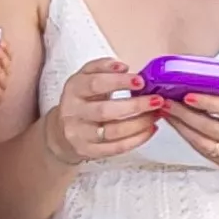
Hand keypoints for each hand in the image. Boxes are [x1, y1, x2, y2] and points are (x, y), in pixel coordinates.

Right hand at [41, 58, 156, 165]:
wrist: (61, 132)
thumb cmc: (82, 100)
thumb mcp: (86, 78)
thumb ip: (102, 67)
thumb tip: (122, 67)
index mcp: (73, 89)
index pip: (95, 84)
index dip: (119, 82)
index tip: (141, 81)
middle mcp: (73, 113)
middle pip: (105, 111)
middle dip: (135, 105)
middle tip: (157, 100)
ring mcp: (80, 135)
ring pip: (113, 131)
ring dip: (139, 123)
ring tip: (156, 114)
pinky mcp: (89, 151)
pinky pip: (116, 148)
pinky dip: (137, 139)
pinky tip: (150, 129)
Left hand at [158, 70, 218, 174]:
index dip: (207, 103)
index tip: (187, 95)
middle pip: (211, 127)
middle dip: (186, 115)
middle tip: (167, 102)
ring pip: (203, 142)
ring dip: (182, 127)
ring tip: (167, 112)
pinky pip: (203, 150)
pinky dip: (188, 137)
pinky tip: (177, 124)